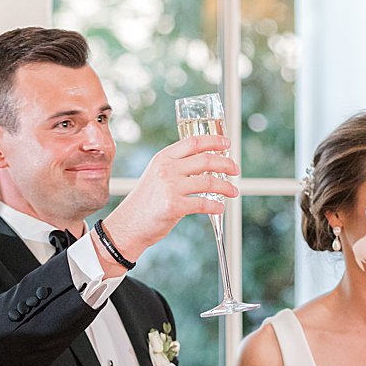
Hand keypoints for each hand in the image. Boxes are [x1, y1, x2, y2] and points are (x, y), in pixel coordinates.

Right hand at [98, 135, 239, 267]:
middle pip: (205, 160)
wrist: (129, 224)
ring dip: (226, 187)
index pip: (193, 142)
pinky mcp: (174, 206)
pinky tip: (220, 208)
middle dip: (226, 164)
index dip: (214, 141)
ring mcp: (170, 187)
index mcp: (163, 158)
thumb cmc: (146, 201)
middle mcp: (167, 169)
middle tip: (235, 170)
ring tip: (234, 191)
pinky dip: (216, 206)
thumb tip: (205, 162)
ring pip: (208, 182)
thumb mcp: (156, 175)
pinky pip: (203, 204)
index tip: (226, 144)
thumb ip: (176, 166)